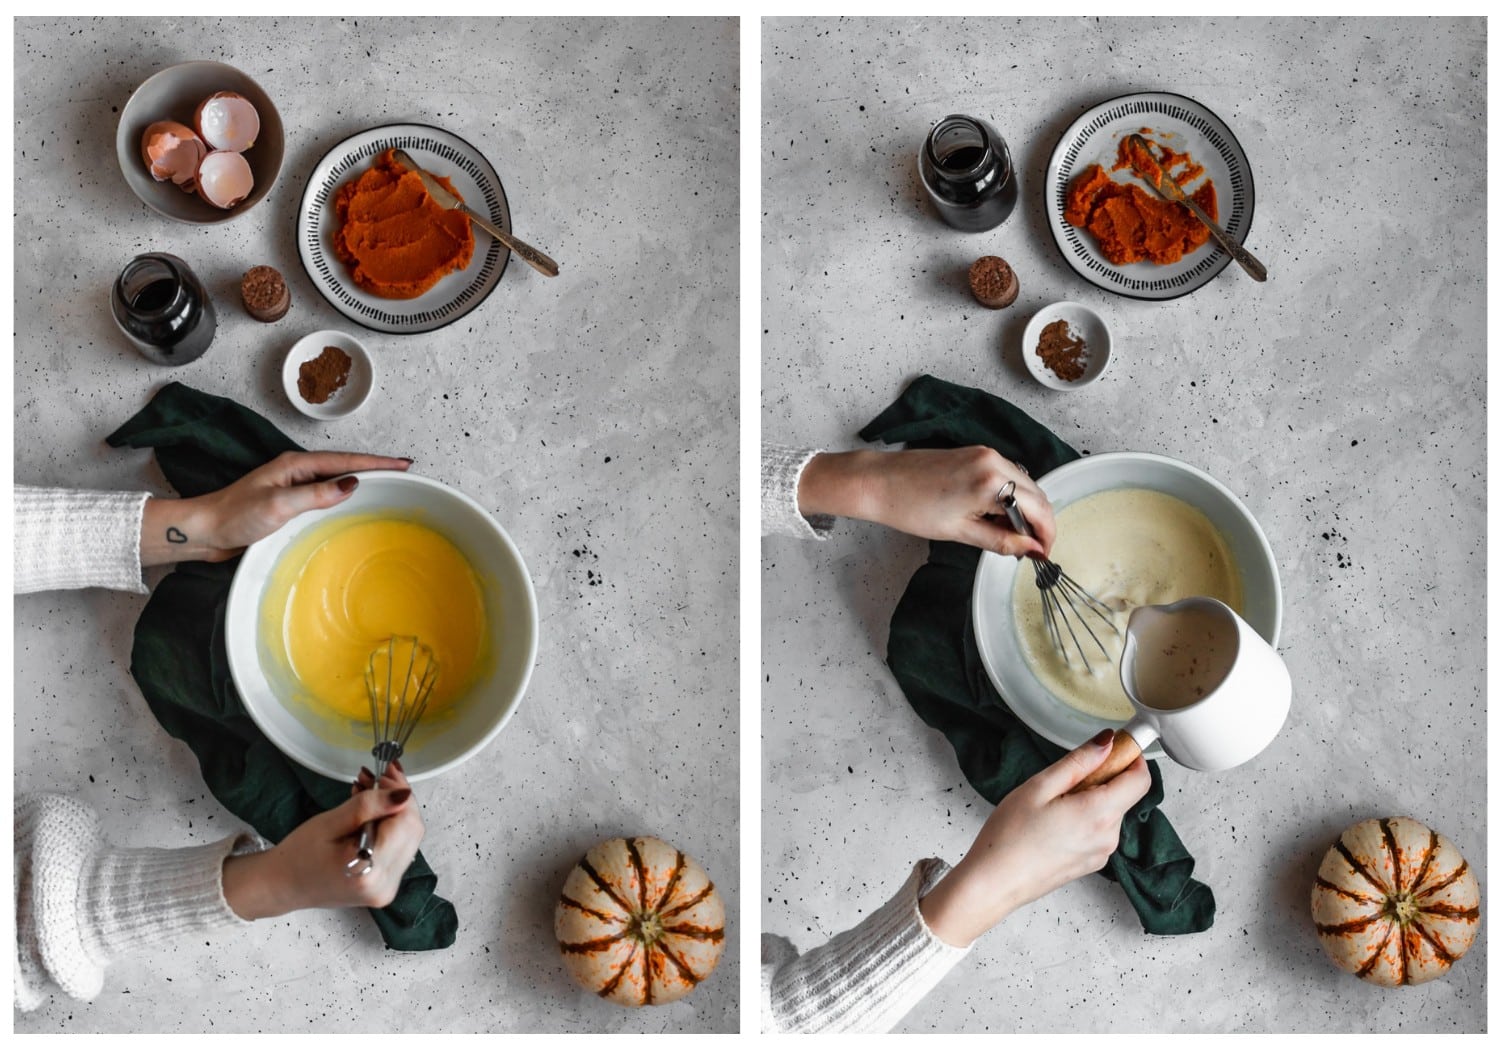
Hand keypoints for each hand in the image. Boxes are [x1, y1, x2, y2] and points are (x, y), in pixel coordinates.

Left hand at [140, 451, 410, 565]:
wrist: (205, 531)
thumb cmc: (235, 516)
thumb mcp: (279, 505)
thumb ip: (316, 494)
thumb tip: (353, 484)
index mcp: (295, 465)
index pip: (345, 461)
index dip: (376, 464)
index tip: (402, 464)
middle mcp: (296, 472)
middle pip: (345, 466)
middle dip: (375, 468)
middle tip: (404, 472)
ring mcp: (293, 488)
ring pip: (336, 480)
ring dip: (362, 481)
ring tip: (388, 485)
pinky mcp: (289, 504)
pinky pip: (325, 496)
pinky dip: (345, 496)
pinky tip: (354, 504)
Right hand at [221, 762, 424, 919]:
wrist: (281, 885)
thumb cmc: (298, 855)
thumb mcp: (330, 823)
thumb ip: (367, 807)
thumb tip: (402, 794)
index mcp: (369, 871)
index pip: (406, 825)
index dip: (400, 795)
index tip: (384, 774)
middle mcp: (384, 885)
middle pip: (412, 831)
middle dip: (398, 799)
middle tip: (377, 776)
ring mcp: (386, 888)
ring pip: (408, 838)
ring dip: (393, 810)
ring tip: (369, 790)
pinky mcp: (385, 886)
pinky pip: (398, 848)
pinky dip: (389, 825)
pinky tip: (371, 812)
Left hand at [797, 447, 1055, 556]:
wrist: (879, 483)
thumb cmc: (911, 508)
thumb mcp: (961, 532)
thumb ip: (1002, 541)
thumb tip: (1031, 549)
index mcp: (991, 481)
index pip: (1038, 508)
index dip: (1046, 534)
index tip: (1043, 554)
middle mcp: (994, 461)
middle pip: (1036, 494)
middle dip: (1038, 523)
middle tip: (1029, 549)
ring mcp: (985, 453)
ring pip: (1023, 484)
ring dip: (1024, 510)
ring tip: (1009, 536)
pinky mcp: (975, 452)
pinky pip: (1006, 475)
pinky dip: (1009, 495)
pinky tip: (996, 516)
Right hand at [917, 729, 1149, 946]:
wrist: (994, 882)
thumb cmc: (1010, 836)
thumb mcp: (1039, 787)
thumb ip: (1078, 762)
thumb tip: (1107, 742)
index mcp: (1099, 813)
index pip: (1141, 779)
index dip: (1131, 757)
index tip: (1113, 746)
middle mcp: (1108, 836)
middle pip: (1124, 794)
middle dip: (1102, 777)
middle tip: (1064, 778)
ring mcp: (1101, 852)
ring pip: (1110, 811)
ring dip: (1091, 798)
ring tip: (1052, 803)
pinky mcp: (1091, 862)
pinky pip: (1099, 829)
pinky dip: (1086, 817)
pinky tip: (1054, 821)